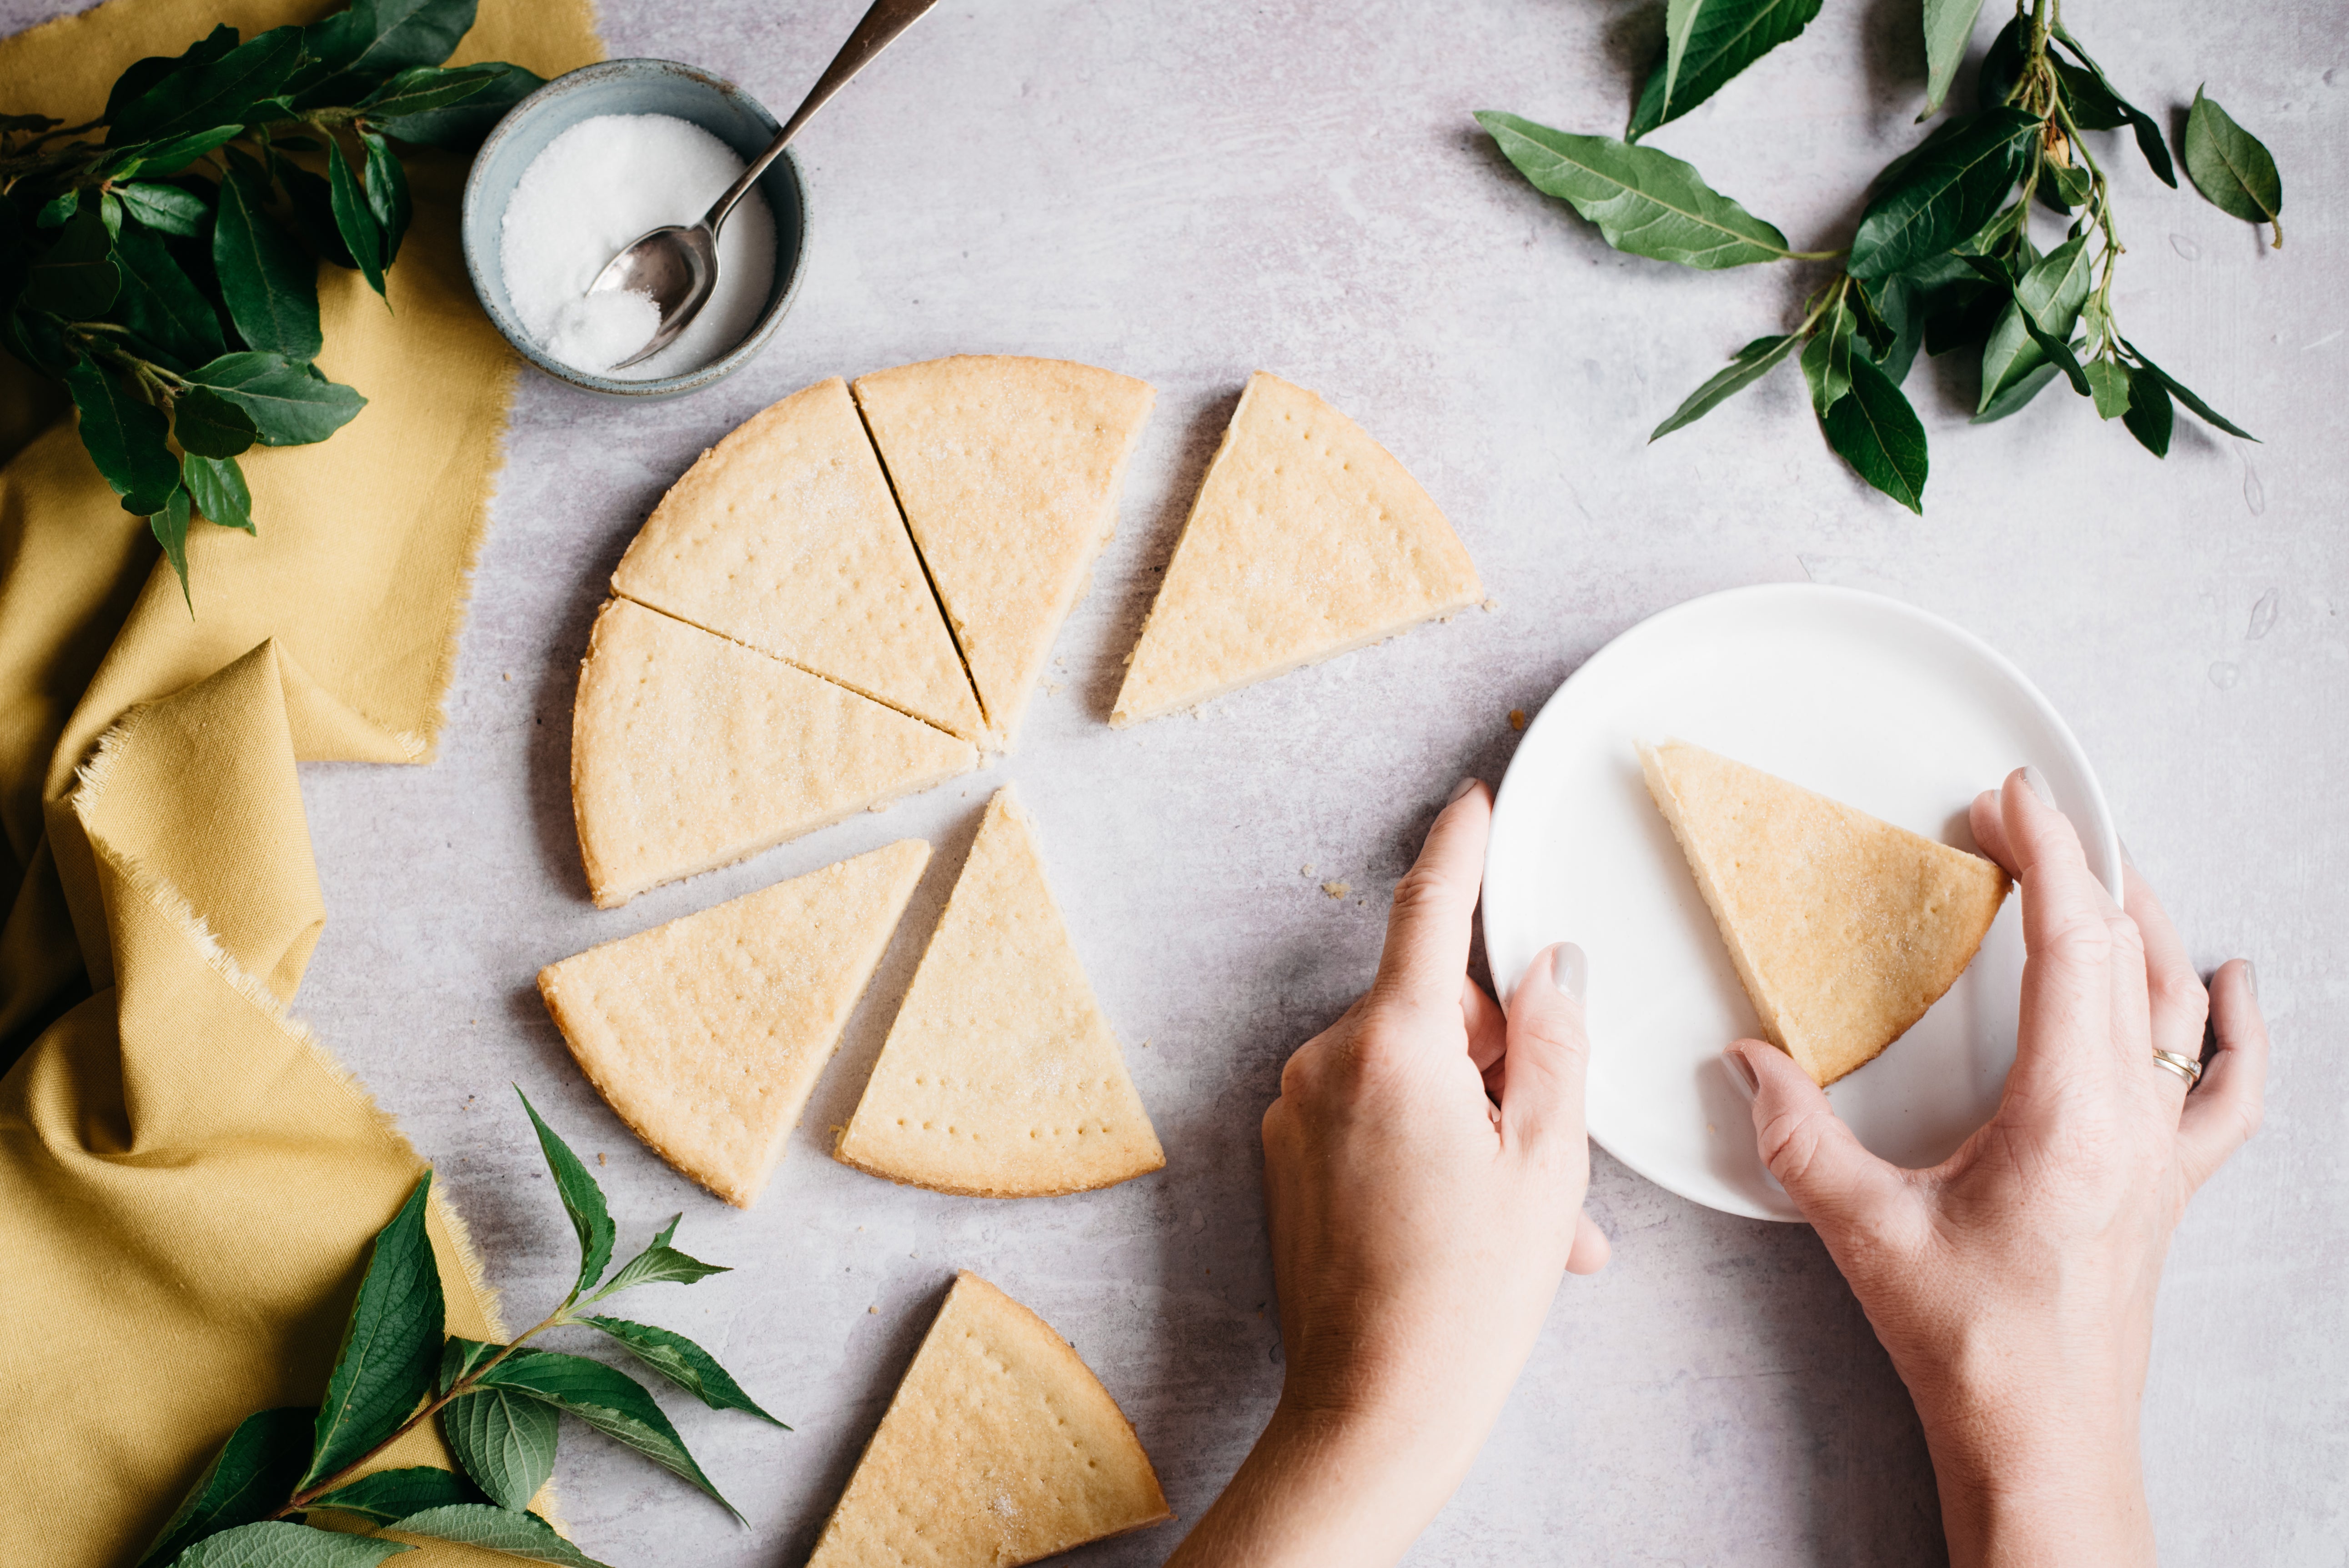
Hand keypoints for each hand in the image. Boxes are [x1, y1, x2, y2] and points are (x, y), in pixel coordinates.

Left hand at [1165, 778, 1607, 1567]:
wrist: (1374, 1408)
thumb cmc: (1467, 1293)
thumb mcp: (1546, 1158)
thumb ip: (1552, 1043)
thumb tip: (1546, 968)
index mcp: (1392, 1046)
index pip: (1430, 913)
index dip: (1459, 850)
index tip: (1473, 802)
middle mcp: (1326, 1063)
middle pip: (1431, 1012)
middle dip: (1497, 1061)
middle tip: (1548, 1151)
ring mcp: (1297, 1113)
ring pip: (1408, 1075)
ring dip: (1471, 1120)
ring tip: (1521, 1217)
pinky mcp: (1285, 1161)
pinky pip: (1371, 1121)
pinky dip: (1424, 1150)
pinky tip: (1464, 1221)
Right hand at [1726, 769, 2267, 1567]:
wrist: (2042, 1438)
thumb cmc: (1969, 1342)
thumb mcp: (1864, 1229)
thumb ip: (1797, 1136)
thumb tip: (1745, 1059)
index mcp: (2068, 1116)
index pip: (2073, 945)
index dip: (2046, 856)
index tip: (2011, 798)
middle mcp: (2133, 1122)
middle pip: (2128, 953)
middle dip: (2076, 867)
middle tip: (2017, 819)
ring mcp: (2164, 1154)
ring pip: (2179, 1003)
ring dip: (2144, 922)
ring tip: (2103, 867)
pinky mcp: (2169, 1185)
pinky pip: (2231, 1087)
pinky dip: (2236, 1025)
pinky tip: (2230, 982)